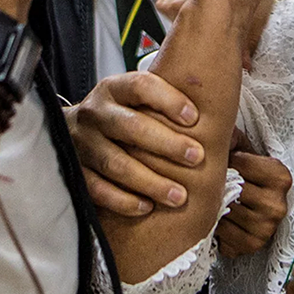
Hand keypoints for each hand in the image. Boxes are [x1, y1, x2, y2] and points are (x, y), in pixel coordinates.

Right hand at [67, 71, 201, 215]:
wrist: (69, 132)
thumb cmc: (119, 118)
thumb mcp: (134, 102)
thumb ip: (165, 107)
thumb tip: (224, 129)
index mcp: (113, 89)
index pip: (140, 86)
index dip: (168, 100)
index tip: (195, 118)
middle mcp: (94, 113)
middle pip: (130, 126)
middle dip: (167, 144)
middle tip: (197, 157)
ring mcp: (81, 144)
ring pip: (116, 164)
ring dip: (151, 182)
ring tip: (179, 195)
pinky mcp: (75, 172)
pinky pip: (98, 190)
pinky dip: (124, 201)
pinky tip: (147, 207)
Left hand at [218, 130, 292, 257]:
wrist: (258, 211)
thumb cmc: (251, 179)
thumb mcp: (246, 153)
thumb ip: (232, 138)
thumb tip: (211, 127)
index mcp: (280, 177)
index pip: (240, 163)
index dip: (227, 161)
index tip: (226, 164)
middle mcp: (277, 205)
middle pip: (231, 188)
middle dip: (219, 184)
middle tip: (213, 181)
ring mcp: (265, 228)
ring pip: (223, 211)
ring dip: (213, 205)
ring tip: (214, 199)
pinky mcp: (250, 245)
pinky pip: (221, 234)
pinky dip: (215, 226)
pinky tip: (218, 218)